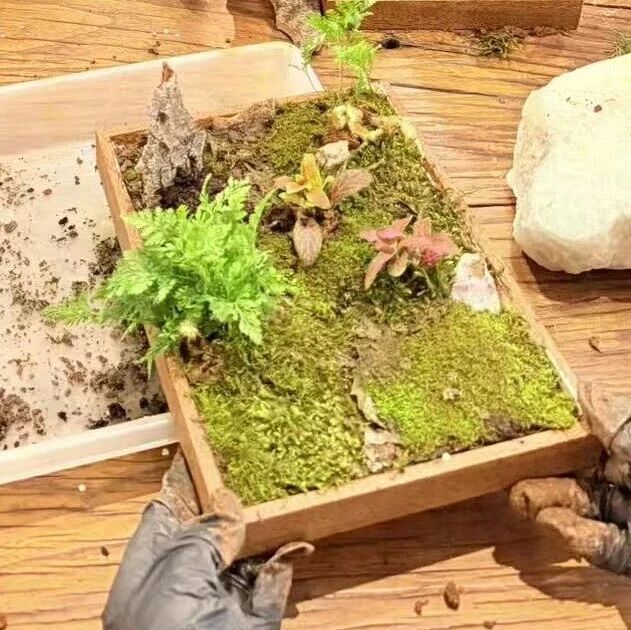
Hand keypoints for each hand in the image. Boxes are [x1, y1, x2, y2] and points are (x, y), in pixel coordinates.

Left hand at [103, 450, 312, 629]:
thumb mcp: (174, 580)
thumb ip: (199, 537)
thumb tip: (226, 506)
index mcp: (148, 579)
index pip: (165, 518)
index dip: (185, 486)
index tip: (206, 456)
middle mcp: (182, 591)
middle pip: (209, 536)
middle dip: (233, 508)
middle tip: (255, 473)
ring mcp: (219, 609)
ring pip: (243, 560)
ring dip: (265, 533)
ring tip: (281, 502)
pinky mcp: (252, 624)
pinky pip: (271, 586)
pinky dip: (285, 563)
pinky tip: (296, 544)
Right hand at [509, 381, 630, 575]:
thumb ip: (619, 420)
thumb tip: (582, 389)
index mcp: (630, 449)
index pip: (585, 438)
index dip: (553, 437)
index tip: (523, 435)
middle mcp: (628, 481)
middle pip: (574, 475)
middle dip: (540, 477)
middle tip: (510, 475)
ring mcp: (628, 519)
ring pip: (577, 511)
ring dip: (547, 505)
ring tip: (521, 499)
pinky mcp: (628, 554)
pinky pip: (597, 545)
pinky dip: (572, 534)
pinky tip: (551, 522)